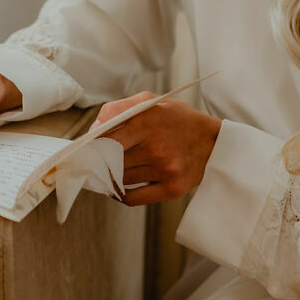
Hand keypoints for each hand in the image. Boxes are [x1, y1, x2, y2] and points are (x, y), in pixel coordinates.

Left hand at [90, 91, 221, 206]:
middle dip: (101, 161)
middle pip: (111, 161)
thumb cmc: (177, 119)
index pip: (106, 139)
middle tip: (97, 160)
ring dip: (113, 176)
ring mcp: (165, 170)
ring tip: (116, 168)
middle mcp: (156, 147)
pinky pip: (132, 199)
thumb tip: (94, 129)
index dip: (92, 146)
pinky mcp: (172, 189)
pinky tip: (122, 185)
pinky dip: (121, 194)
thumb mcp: (151, 101)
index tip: (86, 149)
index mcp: (147, 121)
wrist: (213, 142)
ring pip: (120, 179)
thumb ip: (118, 108)